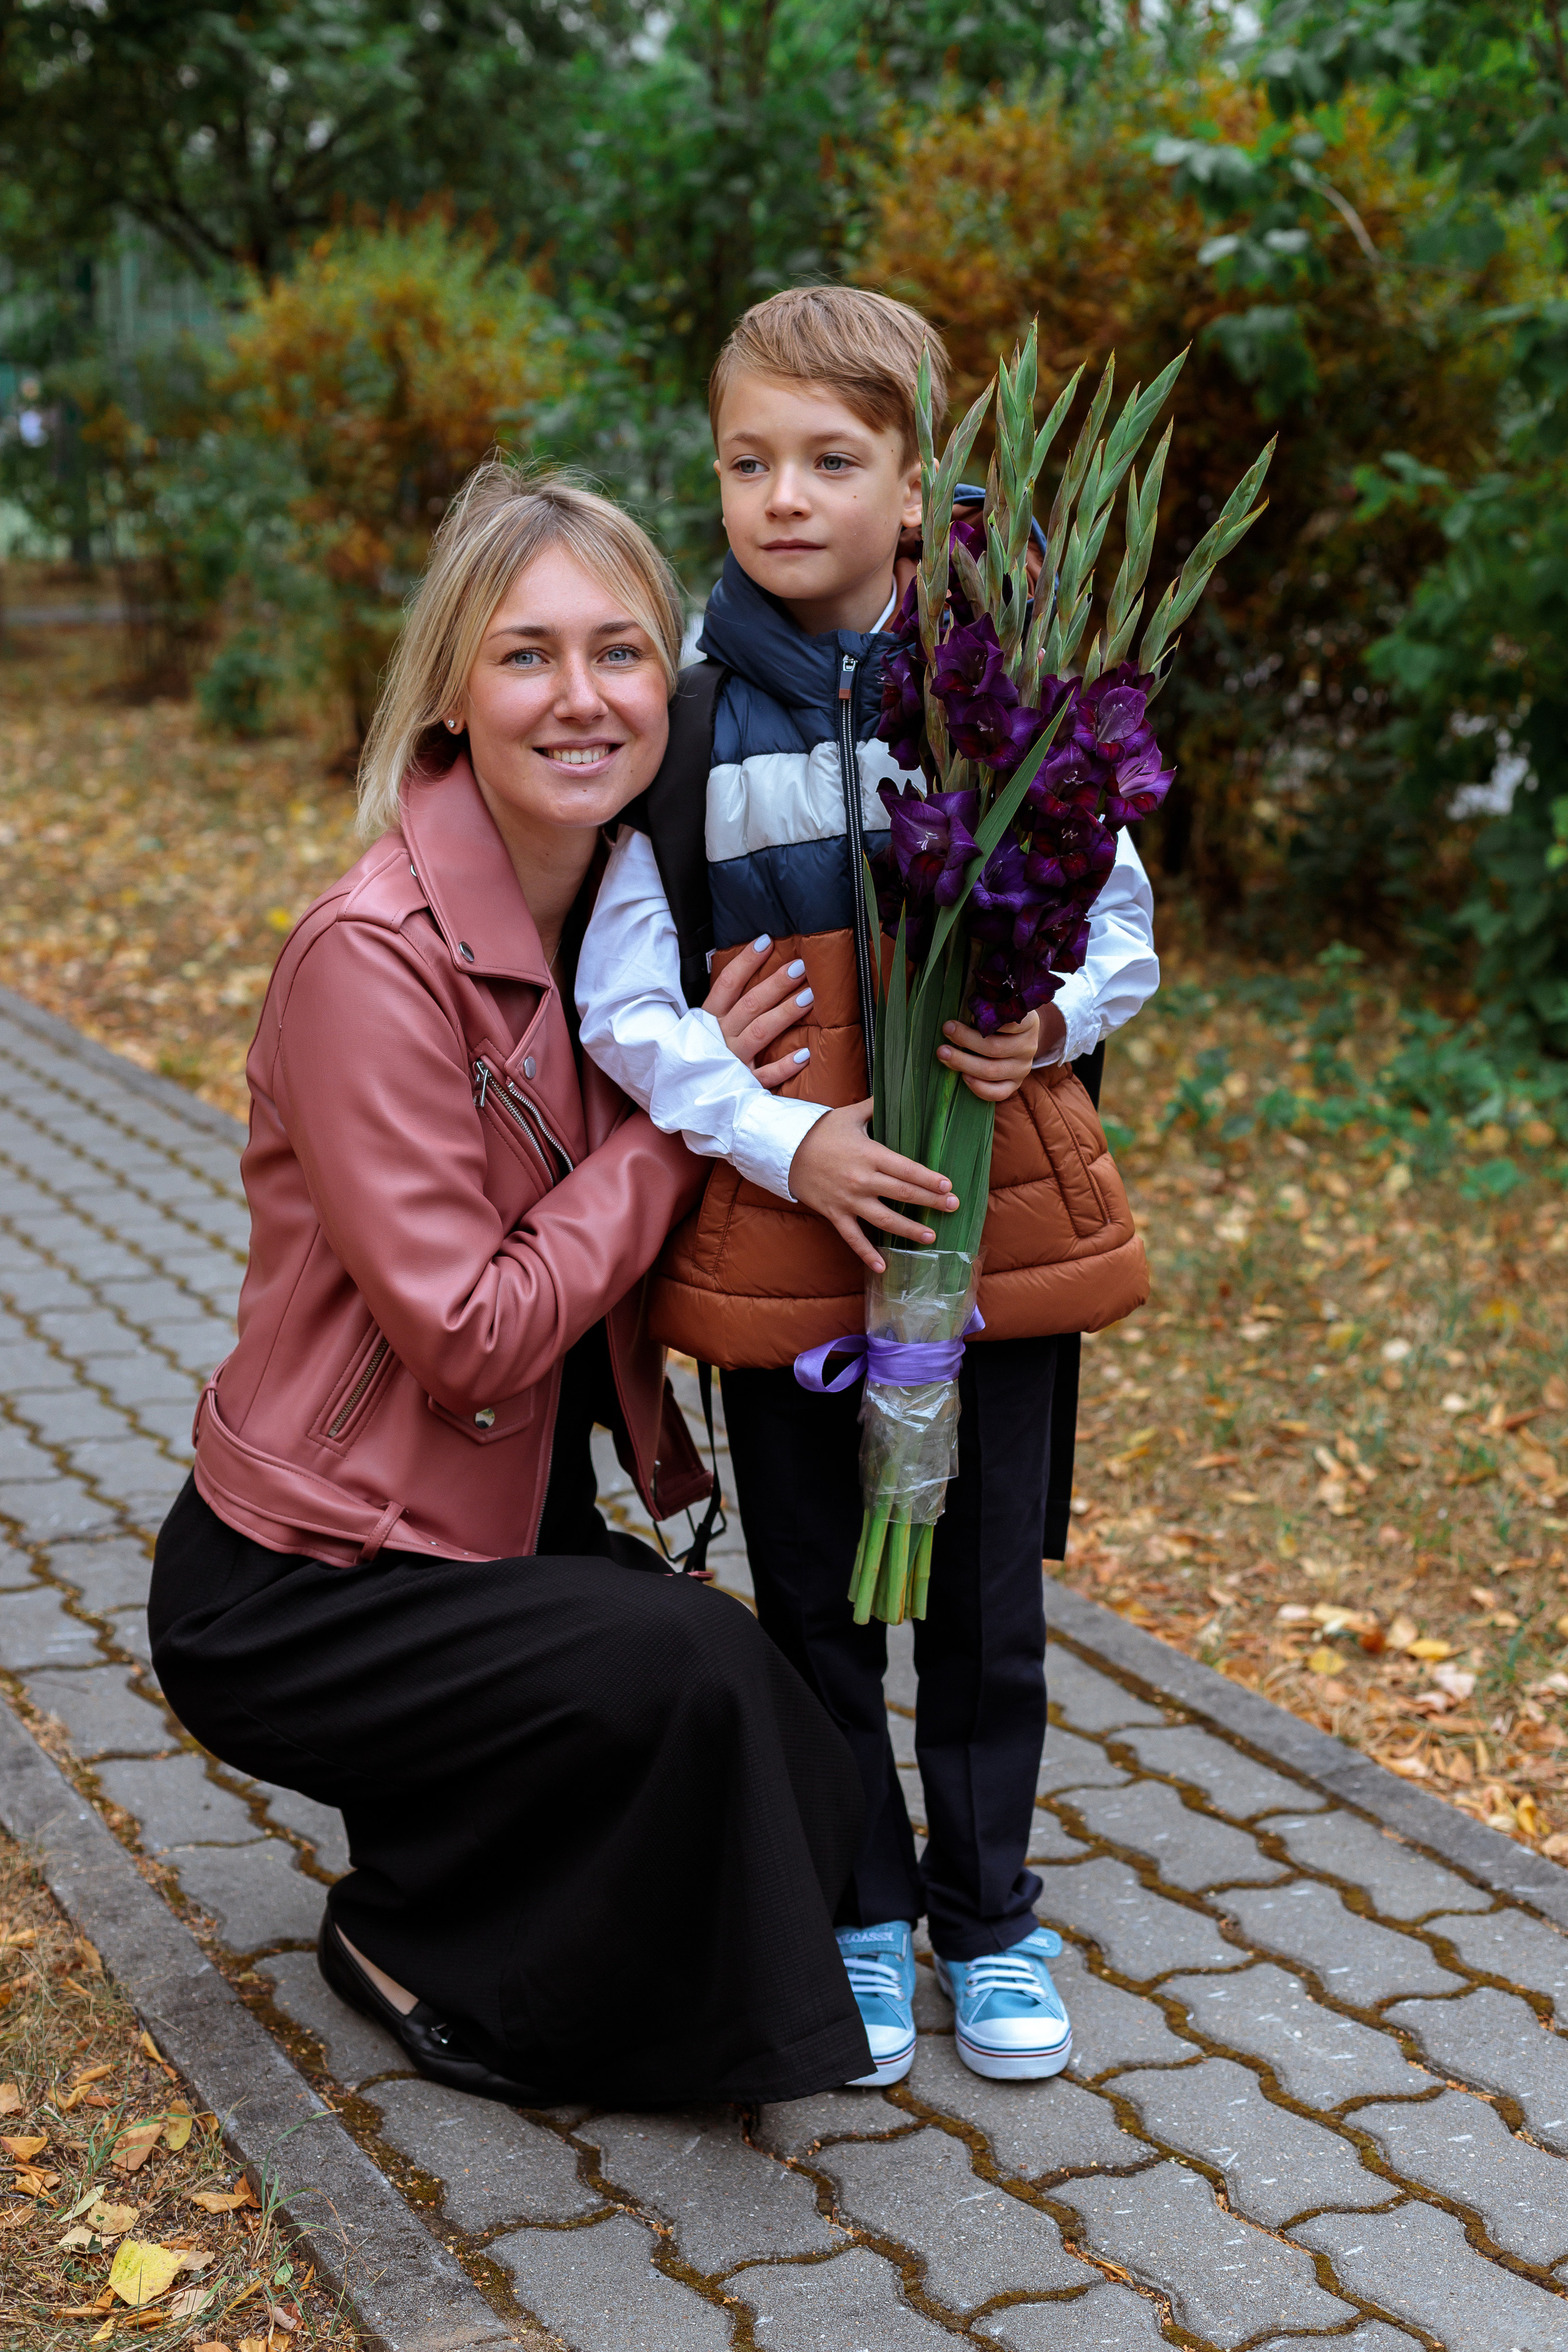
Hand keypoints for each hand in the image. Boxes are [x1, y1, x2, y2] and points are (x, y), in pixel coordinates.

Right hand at [702, 934, 813, 1089]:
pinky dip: (784, 1067)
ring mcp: (730, 1062)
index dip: (746, 962)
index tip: (766, 941)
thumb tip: (744, 972)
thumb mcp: (702, 1027)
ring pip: (760, 1033)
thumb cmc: (699, 1055)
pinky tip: (805, 1054)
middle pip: (750, 1005)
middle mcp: (719, 1038)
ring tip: (809, 996)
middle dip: (776, 984)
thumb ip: (723, 1005)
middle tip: (800, 967)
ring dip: (785, 1014)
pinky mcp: (741, 1086)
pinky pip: (765, 1077)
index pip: (727, 984)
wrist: (681, 1097)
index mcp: (709, 1020)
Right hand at [788, 1100, 957, 1272]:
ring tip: (931, 1237)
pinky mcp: (835, 1214)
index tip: (948, 1186)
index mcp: (870, 1154)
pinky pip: (853, 1238)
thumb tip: (897, 1090)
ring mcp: (848, 1200)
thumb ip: (876, 1106)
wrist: (784, 1149)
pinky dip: (867, 1254)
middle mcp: (862, 1179)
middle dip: (931, 1202)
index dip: (930, 1179)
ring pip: (884, 1219)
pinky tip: (883, 1267)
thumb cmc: (820, 1131)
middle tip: (952, 1207)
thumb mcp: (850, 1114)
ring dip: (909, 1230)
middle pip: (903, 1194)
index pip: (907, 1169)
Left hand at [937, 1005, 1062, 1100]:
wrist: (1017, 1038)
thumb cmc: (1000, 1020)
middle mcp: (1029, 1046)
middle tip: (946, 1030)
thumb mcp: (999, 1008)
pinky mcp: (1015, 1084)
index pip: (1010, 1022)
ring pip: (992, 1071)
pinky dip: (979, 1087)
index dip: (985, 1019)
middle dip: (966, 1040)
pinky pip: (998, 1093)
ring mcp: (1023, 1068)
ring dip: (964, 1063)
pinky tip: (963, 1077)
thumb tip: (960, 1015)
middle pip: (995, 1048)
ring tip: (943, 1054)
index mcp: (1029, 1023)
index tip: (964, 1013)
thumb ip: (986, 1009)